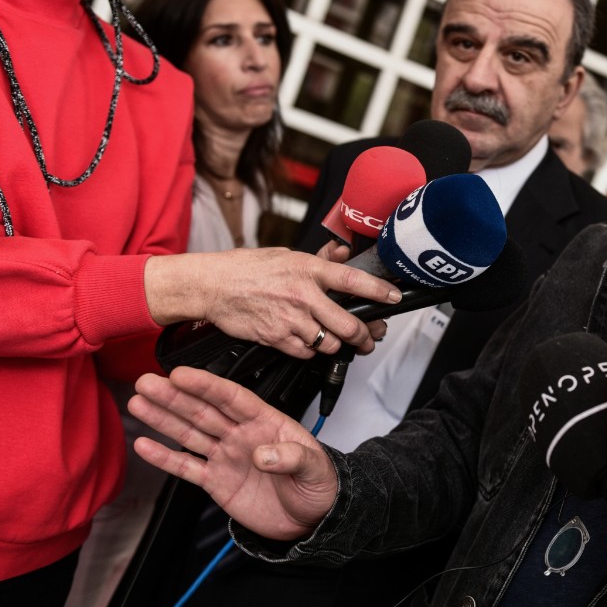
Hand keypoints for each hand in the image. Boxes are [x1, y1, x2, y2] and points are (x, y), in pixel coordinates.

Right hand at [128, 366, 337, 540]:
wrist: (312, 518)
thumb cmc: (319, 484)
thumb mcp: (315, 468)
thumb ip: (292, 457)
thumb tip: (263, 454)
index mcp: (266, 421)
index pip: (232, 397)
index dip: (206, 385)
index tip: (181, 374)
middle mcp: (241, 434)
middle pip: (203, 410)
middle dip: (174, 396)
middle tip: (147, 381)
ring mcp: (226, 456)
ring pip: (189, 433)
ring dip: (163, 418)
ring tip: (138, 402)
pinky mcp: (217, 482)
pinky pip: (186, 468)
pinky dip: (165, 458)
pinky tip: (144, 445)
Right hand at [144, 247, 398, 356]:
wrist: (212, 285)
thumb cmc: (247, 268)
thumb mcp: (287, 255)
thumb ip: (319, 260)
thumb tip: (342, 253)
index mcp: (308, 269)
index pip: (353, 280)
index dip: (378, 291)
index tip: (394, 297)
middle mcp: (303, 295)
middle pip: (348, 325)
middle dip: (365, 336)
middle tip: (369, 339)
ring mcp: (290, 319)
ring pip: (329, 343)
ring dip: (337, 346)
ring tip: (337, 341)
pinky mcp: (277, 338)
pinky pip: (306, 353)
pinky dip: (311, 351)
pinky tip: (308, 342)